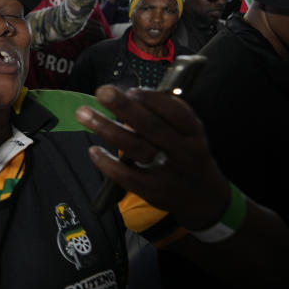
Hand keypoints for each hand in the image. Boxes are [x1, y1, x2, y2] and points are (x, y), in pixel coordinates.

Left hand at [75, 86, 230, 229]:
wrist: (204, 199)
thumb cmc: (187, 156)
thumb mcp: (188, 134)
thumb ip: (165, 116)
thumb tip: (131, 95)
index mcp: (194, 134)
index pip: (176, 112)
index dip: (153, 99)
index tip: (131, 90)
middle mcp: (183, 152)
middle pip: (152, 127)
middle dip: (125, 107)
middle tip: (102, 91)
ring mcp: (168, 173)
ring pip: (135, 148)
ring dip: (107, 129)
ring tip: (83, 113)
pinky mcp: (152, 191)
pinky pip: (125, 175)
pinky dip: (107, 162)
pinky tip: (93, 151)